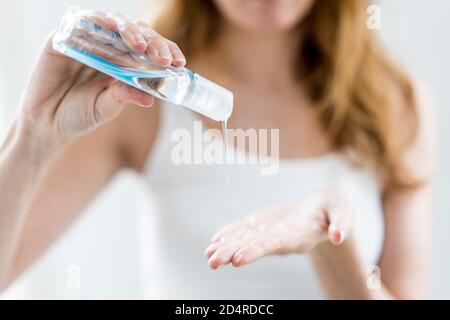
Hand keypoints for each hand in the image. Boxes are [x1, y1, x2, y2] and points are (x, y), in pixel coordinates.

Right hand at [18, 10, 185, 141]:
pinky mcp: (63, 38)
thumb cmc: (79, 114)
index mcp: (124, 64)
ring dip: (128, 31)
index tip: (179, 63)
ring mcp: (87, 41)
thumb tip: (149, 98)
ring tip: (140, 45)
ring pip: (112, 23)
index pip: (150, 50)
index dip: (165, 51)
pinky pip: (80, 22)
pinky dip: (96, 22)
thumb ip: (123, 97)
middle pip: (136, 33)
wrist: (46, 122)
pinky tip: (110, 29)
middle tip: (163, 57)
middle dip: (153, 42)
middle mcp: (109, 49)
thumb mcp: (105, 108)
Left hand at [205, 191, 354, 269]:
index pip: (273, 246)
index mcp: (298, 237)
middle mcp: (280, 238)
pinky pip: (244, 229)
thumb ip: (342, 224)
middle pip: (253, 247)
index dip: (255, 251)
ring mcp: (270, 232)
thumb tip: (337, 237)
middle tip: (213, 262)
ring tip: (208, 255)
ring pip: (245, 240)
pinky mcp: (265, 224)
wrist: (324, 210)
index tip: (237, 260)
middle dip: (233, 253)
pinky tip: (215, 240)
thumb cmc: (336, 210)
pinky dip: (229, 233)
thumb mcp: (343, 212)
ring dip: (226, 247)